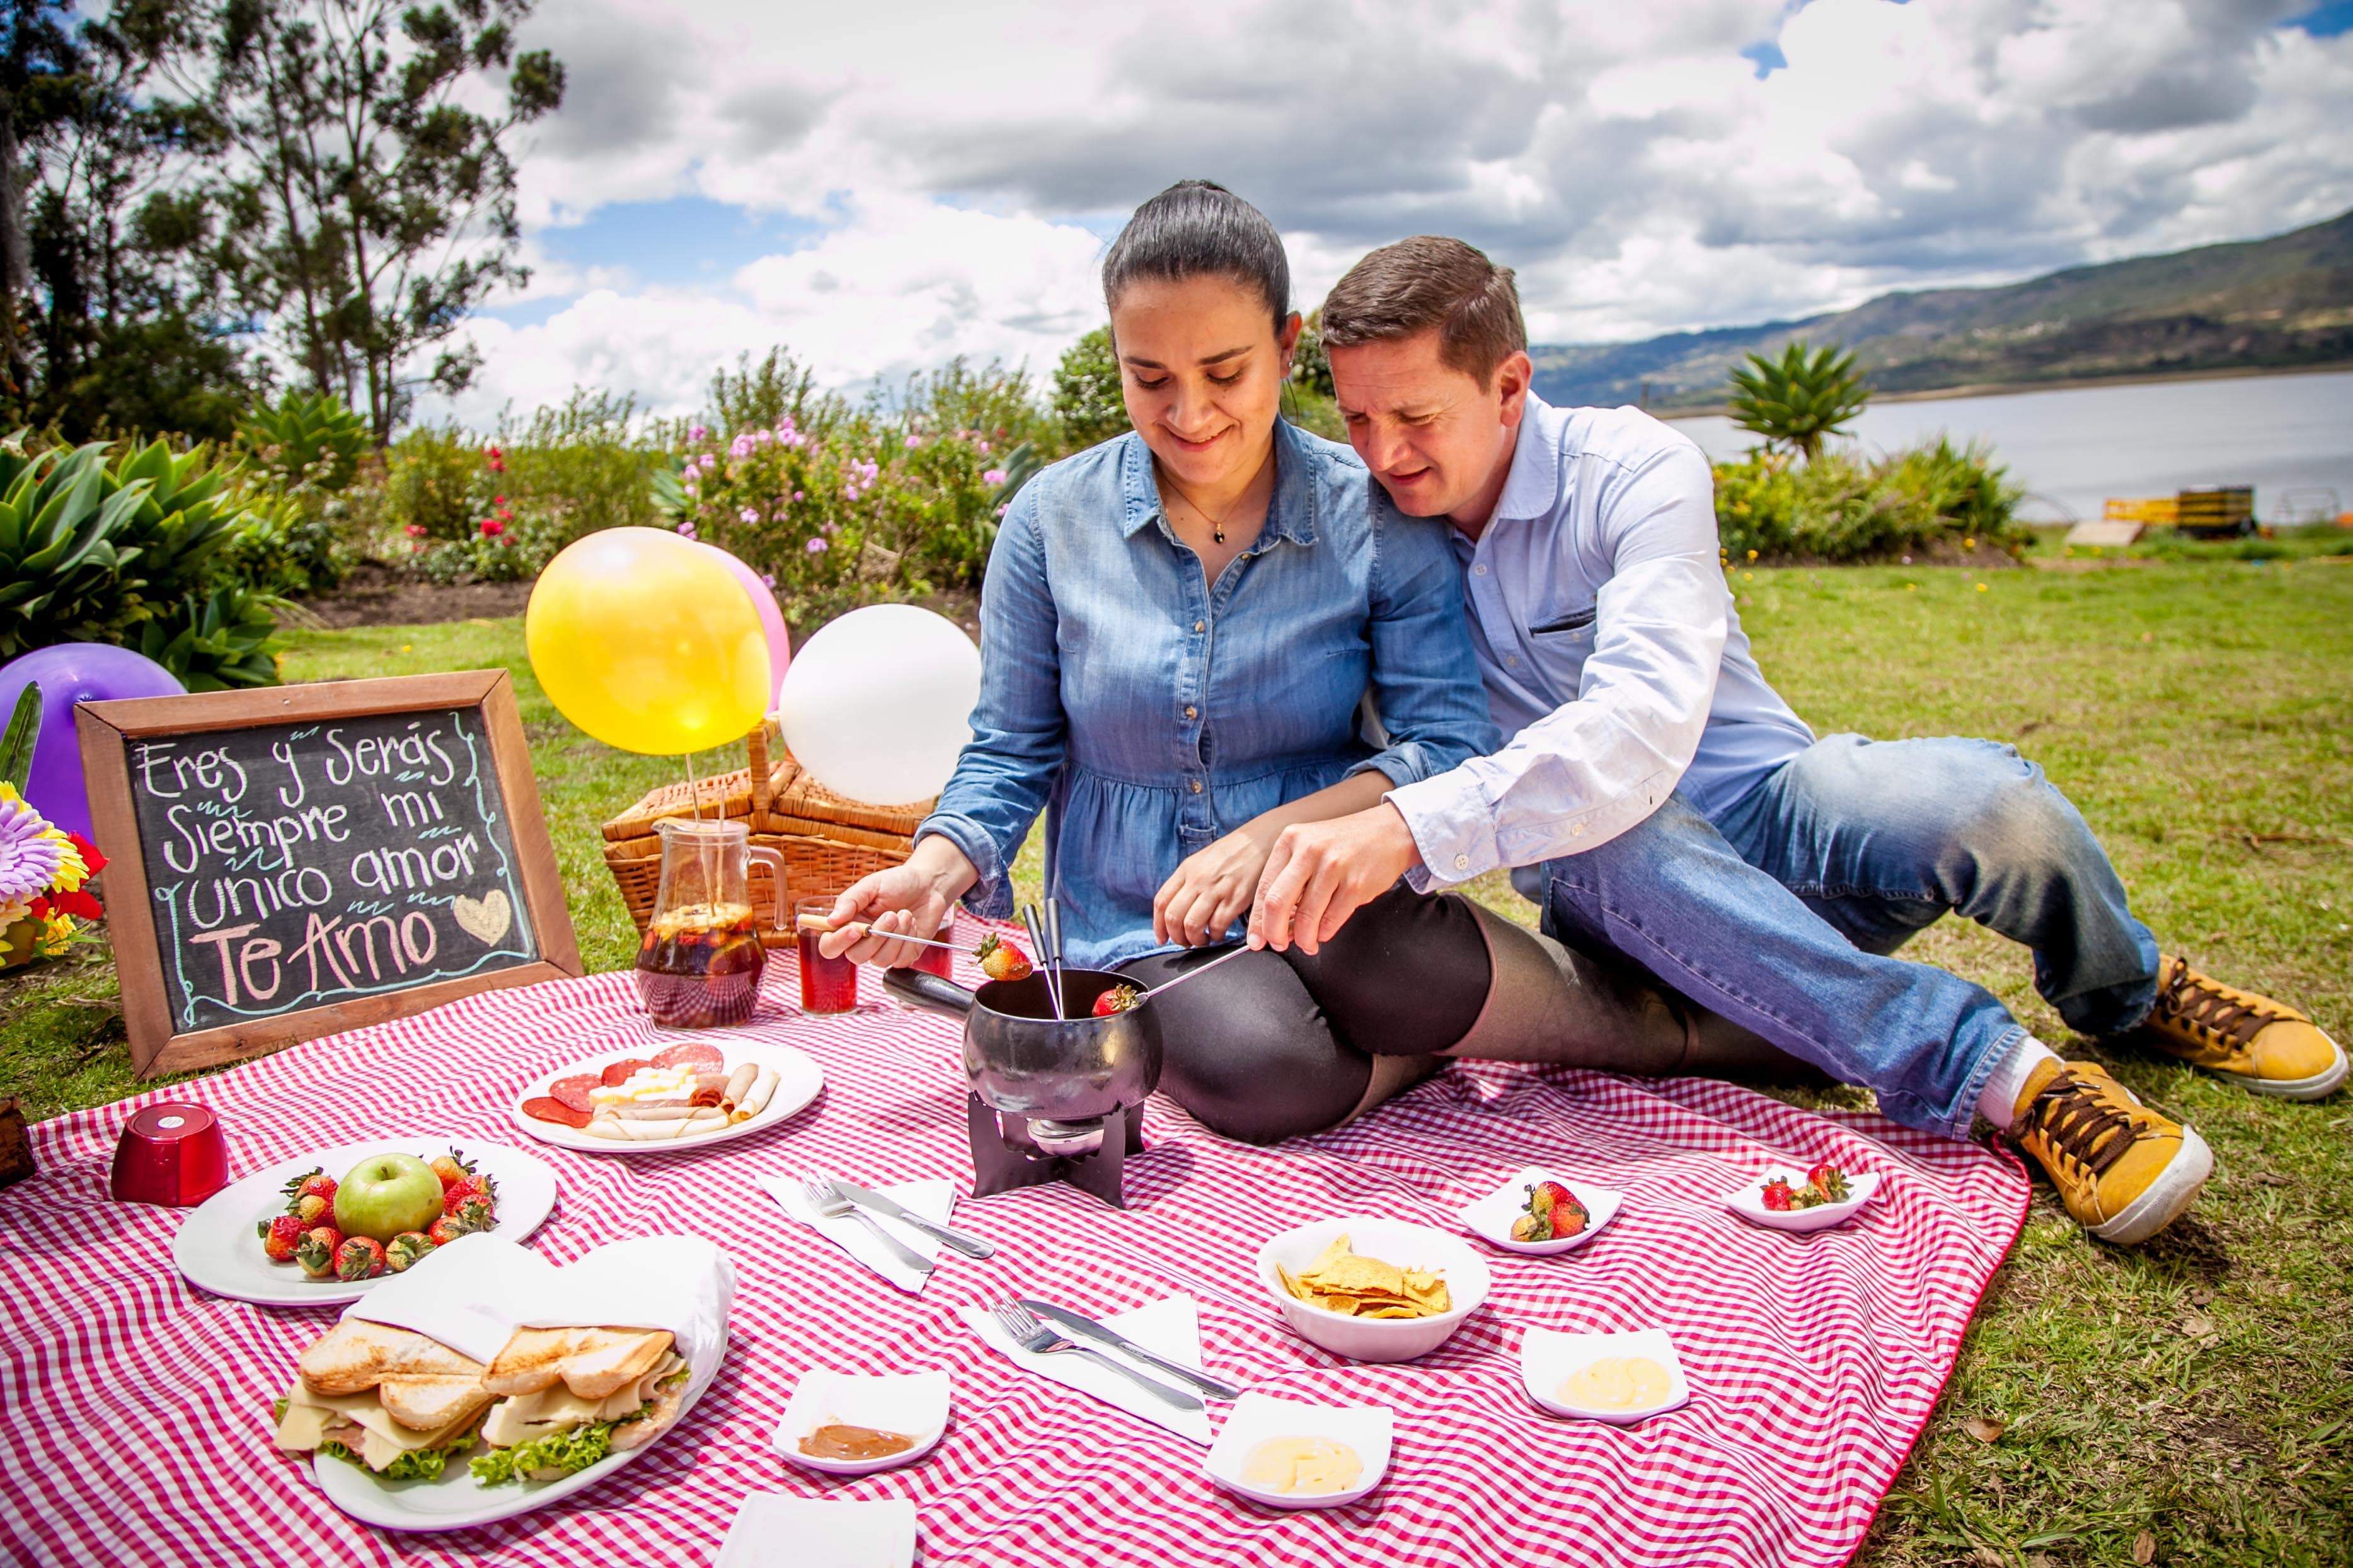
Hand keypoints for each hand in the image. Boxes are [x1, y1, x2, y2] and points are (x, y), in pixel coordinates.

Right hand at [820, 839, 974, 968]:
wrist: (928, 885)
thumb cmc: (897, 883)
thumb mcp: (871, 885)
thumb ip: (850, 901)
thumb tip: (832, 920)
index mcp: (849, 924)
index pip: (830, 946)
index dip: (837, 942)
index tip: (855, 930)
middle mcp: (863, 942)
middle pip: (856, 957)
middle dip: (875, 937)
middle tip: (891, 915)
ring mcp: (883, 951)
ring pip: (880, 960)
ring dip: (895, 936)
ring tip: (904, 914)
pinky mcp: (903, 956)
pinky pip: (900, 961)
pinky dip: (909, 940)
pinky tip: (912, 924)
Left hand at [1152, 825, 1276, 946]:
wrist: (1257, 842)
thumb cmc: (1229, 854)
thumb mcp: (1200, 862)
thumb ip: (1185, 883)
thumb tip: (1174, 911)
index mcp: (1186, 870)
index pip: (1161, 902)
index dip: (1158, 926)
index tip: (1161, 938)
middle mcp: (1198, 879)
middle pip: (1173, 917)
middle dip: (1176, 937)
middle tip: (1184, 942)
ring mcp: (1216, 889)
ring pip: (1192, 925)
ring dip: (1195, 940)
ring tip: (1202, 940)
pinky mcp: (1235, 898)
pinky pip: (1217, 926)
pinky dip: (1215, 936)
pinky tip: (1218, 934)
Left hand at [1246, 803, 1420, 954]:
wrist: (1389, 831)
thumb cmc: (1344, 844)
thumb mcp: (1309, 846)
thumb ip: (1288, 878)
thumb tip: (1272, 922)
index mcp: (1290, 840)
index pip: (1264, 888)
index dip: (1258, 921)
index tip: (1256, 940)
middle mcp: (1309, 850)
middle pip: (1277, 903)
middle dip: (1274, 933)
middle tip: (1278, 945)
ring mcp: (1333, 866)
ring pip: (1306, 918)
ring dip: (1304, 939)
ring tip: (1307, 943)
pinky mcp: (1355, 884)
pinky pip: (1331, 921)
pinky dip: (1324, 934)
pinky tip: (1324, 932)